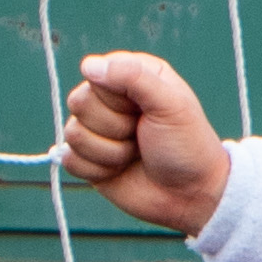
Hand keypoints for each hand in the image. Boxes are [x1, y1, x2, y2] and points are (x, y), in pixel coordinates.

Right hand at [60, 52, 226, 233]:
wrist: (191, 195)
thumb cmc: (187, 146)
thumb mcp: (171, 105)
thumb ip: (134, 77)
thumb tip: (89, 65)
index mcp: (130, 74)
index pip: (95, 73)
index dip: (118, 98)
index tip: (145, 111)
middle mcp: (108, 97)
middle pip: (79, 102)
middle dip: (116, 127)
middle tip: (143, 135)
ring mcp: (95, 128)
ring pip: (73, 134)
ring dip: (111, 152)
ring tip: (136, 153)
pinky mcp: (86, 157)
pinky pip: (70, 160)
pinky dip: (98, 170)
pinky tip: (121, 170)